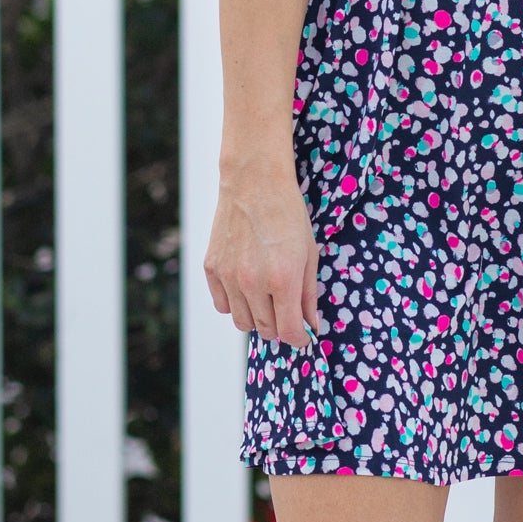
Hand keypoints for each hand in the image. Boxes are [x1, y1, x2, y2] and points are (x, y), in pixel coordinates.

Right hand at [204, 166, 320, 345]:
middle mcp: (253, 282)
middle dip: (279, 326)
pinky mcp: (211, 268)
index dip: (299, 339)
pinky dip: (234, 303)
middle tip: (286, 310)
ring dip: (256, 317)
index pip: (288, 332)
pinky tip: (246, 286)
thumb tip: (311, 326)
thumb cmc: (288, 215)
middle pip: (265, 330)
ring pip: (241, 322)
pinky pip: (222, 304)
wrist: (255, 183)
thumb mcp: (309, 254)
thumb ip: (309, 295)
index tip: (303, 335)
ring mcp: (228, 276)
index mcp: (283, 279)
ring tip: (266, 296)